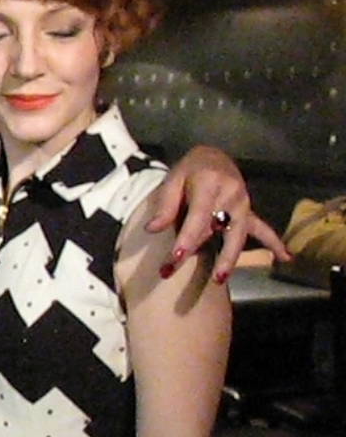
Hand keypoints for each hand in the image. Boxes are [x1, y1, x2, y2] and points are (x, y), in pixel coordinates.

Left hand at [146, 145, 288, 282]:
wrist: (213, 157)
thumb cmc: (190, 170)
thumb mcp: (173, 180)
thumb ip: (165, 206)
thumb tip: (152, 229)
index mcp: (210, 185)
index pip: (198, 217)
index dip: (187, 238)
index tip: (176, 257)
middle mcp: (231, 196)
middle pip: (218, 229)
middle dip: (200, 252)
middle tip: (184, 271)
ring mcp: (243, 205)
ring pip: (237, 234)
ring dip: (228, 258)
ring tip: (219, 279)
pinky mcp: (248, 212)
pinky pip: (262, 228)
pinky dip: (273, 243)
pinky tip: (285, 258)